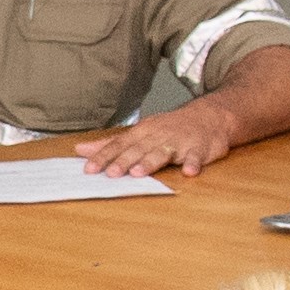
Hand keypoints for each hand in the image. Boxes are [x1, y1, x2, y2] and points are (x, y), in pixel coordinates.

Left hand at [73, 102, 231, 181]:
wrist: (209, 116)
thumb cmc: (170, 127)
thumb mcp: (140, 132)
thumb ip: (111, 144)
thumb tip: (81, 151)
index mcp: (142, 132)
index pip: (119, 145)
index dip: (104, 157)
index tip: (89, 169)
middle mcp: (158, 136)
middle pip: (138, 150)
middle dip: (124, 161)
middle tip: (111, 174)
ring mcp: (179, 141)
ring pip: (163, 152)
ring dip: (150, 162)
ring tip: (139, 173)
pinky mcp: (199, 149)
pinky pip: (196, 157)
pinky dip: (193, 164)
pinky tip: (189, 172)